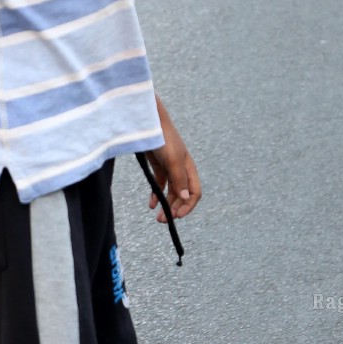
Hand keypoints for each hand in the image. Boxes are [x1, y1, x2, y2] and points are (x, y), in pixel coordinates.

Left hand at [144, 106, 200, 222]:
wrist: (148, 123)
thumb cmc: (163, 139)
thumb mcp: (173, 161)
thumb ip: (179, 180)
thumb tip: (185, 198)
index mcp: (189, 168)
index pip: (194, 193)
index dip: (188, 206)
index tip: (177, 216)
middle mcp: (181, 170)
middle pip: (182, 195)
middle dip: (175, 209)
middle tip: (163, 220)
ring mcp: (170, 168)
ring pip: (171, 192)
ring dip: (166, 205)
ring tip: (158, 217)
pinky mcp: (158, 166)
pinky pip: (160, 185)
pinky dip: (157, 195)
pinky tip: (151, 204)